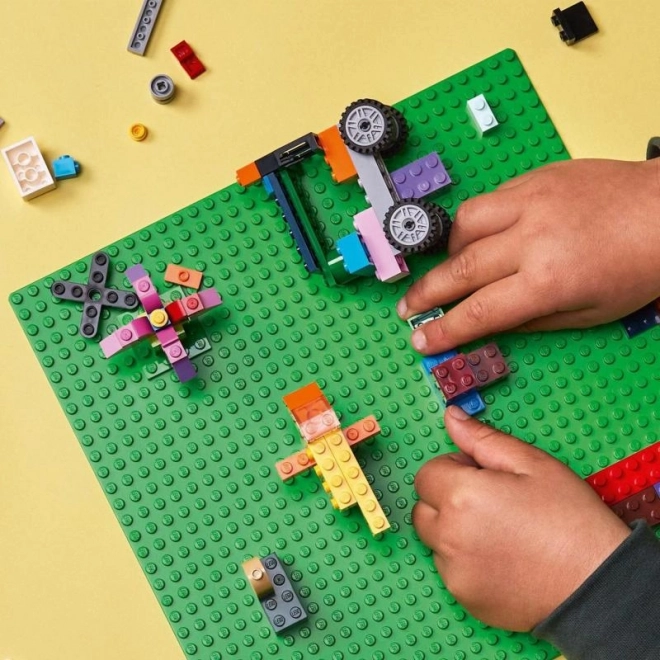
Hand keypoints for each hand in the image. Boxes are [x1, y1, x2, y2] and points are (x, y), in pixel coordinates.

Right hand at [397, 159, 659, 353]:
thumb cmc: (640, 267)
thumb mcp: (592, 312)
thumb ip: (534, 319)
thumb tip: (492, 323)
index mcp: (548, 280)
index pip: (479, 312)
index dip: (445, 330)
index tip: (422, 341)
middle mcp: (531, 238)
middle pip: (460, 269)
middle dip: (427, 293)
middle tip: (407, 309)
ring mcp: (530, 201)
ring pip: (464, 224)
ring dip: (447, 252)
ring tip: (446, 269)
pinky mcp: (535, 179)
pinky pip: (488, 200)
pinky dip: (474, 223)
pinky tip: (478, 236)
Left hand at [412, 406, 629, 630]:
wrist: (599, 585)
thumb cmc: (570, 520)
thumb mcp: (531, 464)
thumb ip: (482, 439)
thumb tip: (451, 417)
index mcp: (461, 496)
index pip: (427, 474)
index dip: (454, 469)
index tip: (482, 476)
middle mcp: (448, 535)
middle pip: (424, 508)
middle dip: (447, 499)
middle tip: (490, 503)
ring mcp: (454, 571)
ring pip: (435, 540)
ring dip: (454, 531)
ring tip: (500, 532)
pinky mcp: (464, 597)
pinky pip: (450, 570)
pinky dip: (466, 561)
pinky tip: (502, 558)